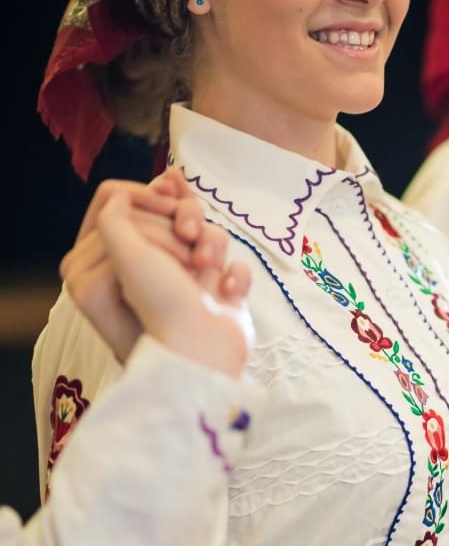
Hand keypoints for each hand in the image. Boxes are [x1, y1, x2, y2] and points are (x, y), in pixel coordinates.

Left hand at [96, 192, 251, 377]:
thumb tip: (121, 194)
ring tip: (205, 265)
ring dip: (212, 244)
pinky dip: (235, 275)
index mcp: (121, 260)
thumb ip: (115, 216)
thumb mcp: (126, 254)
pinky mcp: (222, 293)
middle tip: (187, 235)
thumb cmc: (159, 305)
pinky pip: (236, 265)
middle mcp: (155, 268)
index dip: (149, 199)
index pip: (132, 207)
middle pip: (174, 215)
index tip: (164, 206)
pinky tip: (227, 290)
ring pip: (210, 234)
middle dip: (186, 220)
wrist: (201, 350)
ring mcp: (192, 280)